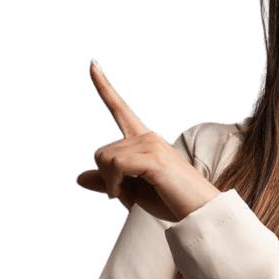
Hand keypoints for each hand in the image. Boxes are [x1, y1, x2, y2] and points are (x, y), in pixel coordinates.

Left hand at [76, 58, 219, 220]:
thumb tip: (79, 176)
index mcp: (144, 141)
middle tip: (124, 195)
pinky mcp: (154, 158)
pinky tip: (124, 197)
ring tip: (129, 197)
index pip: (120, 109)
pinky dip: (113, 184)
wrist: (199, 214)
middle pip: (101, 151)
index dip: (103, 87)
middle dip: (106, 178)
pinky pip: (115, 165)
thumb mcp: (132, 193)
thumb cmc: (171, 203)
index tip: (92, 64)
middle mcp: (148, 137)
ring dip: (110, 183)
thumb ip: (107, 182)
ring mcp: (152, 145)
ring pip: (105, 158)